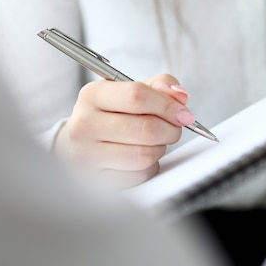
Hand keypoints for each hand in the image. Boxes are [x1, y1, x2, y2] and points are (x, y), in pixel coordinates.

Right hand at [54, 74, 195, 187]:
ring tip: (154, 142)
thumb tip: (181, 97)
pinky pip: (139, 175)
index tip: (184, 113)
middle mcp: (83, 124)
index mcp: (92, 95)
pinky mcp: (95, 179)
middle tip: (173, 128)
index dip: (168, 105)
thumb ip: (161, 86)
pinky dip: (149, 167)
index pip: (137, 96)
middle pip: (146, 129)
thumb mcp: (132, 90)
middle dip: (170, 130)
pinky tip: (141, 158)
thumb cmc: (113, 114)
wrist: (81, 142)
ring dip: (160, 149)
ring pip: (145, 155)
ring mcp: (86, 155)